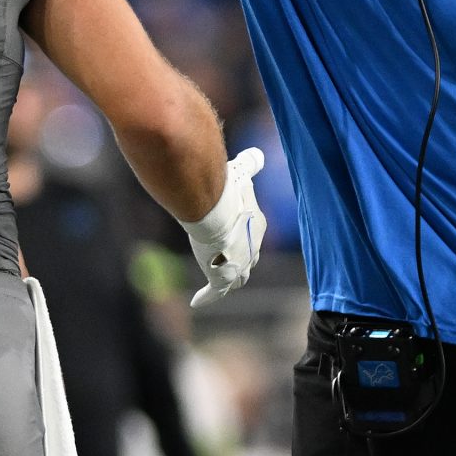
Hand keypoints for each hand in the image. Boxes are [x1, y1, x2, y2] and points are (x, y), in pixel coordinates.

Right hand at [181, 147, 266, 306]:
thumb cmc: (226, 188)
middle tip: (230, 263)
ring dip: (228, 280)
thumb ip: (251, 163)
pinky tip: (198, 302)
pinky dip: (207, 297)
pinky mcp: (221, 276)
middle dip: (242, 262)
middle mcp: (252, 248)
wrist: (213, 208)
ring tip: (218, 284)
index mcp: (257, 225)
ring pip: (237, 279)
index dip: (244, 237)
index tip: (234, 236)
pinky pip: (216, 292)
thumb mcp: (242, 172)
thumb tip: (257, 154)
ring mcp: (238, 265)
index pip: (253, 235)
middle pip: (249, 261)